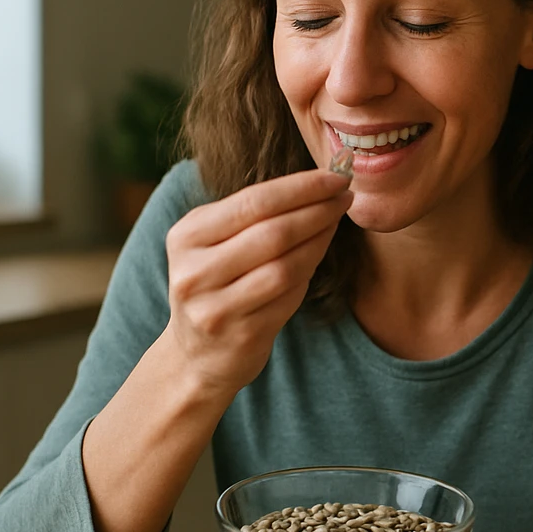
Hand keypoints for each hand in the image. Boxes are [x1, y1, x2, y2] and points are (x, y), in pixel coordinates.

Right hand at [163, 169, 352, 397]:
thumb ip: (253, 215)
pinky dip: (310, 269)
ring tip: (337, 220)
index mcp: (186, 237)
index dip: (300, 187)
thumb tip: (319, 184)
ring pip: (285, 266)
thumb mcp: (214, 243)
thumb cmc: (217, 284)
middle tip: (346, 196)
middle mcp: (195, 273)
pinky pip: (288, 295)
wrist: (198, 354)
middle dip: (317, 209)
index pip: (253, 202)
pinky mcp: (241, 334)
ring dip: (320, 239)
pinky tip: (321, 252)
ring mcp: (216, 308)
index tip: (335, 177)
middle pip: (272, 232)